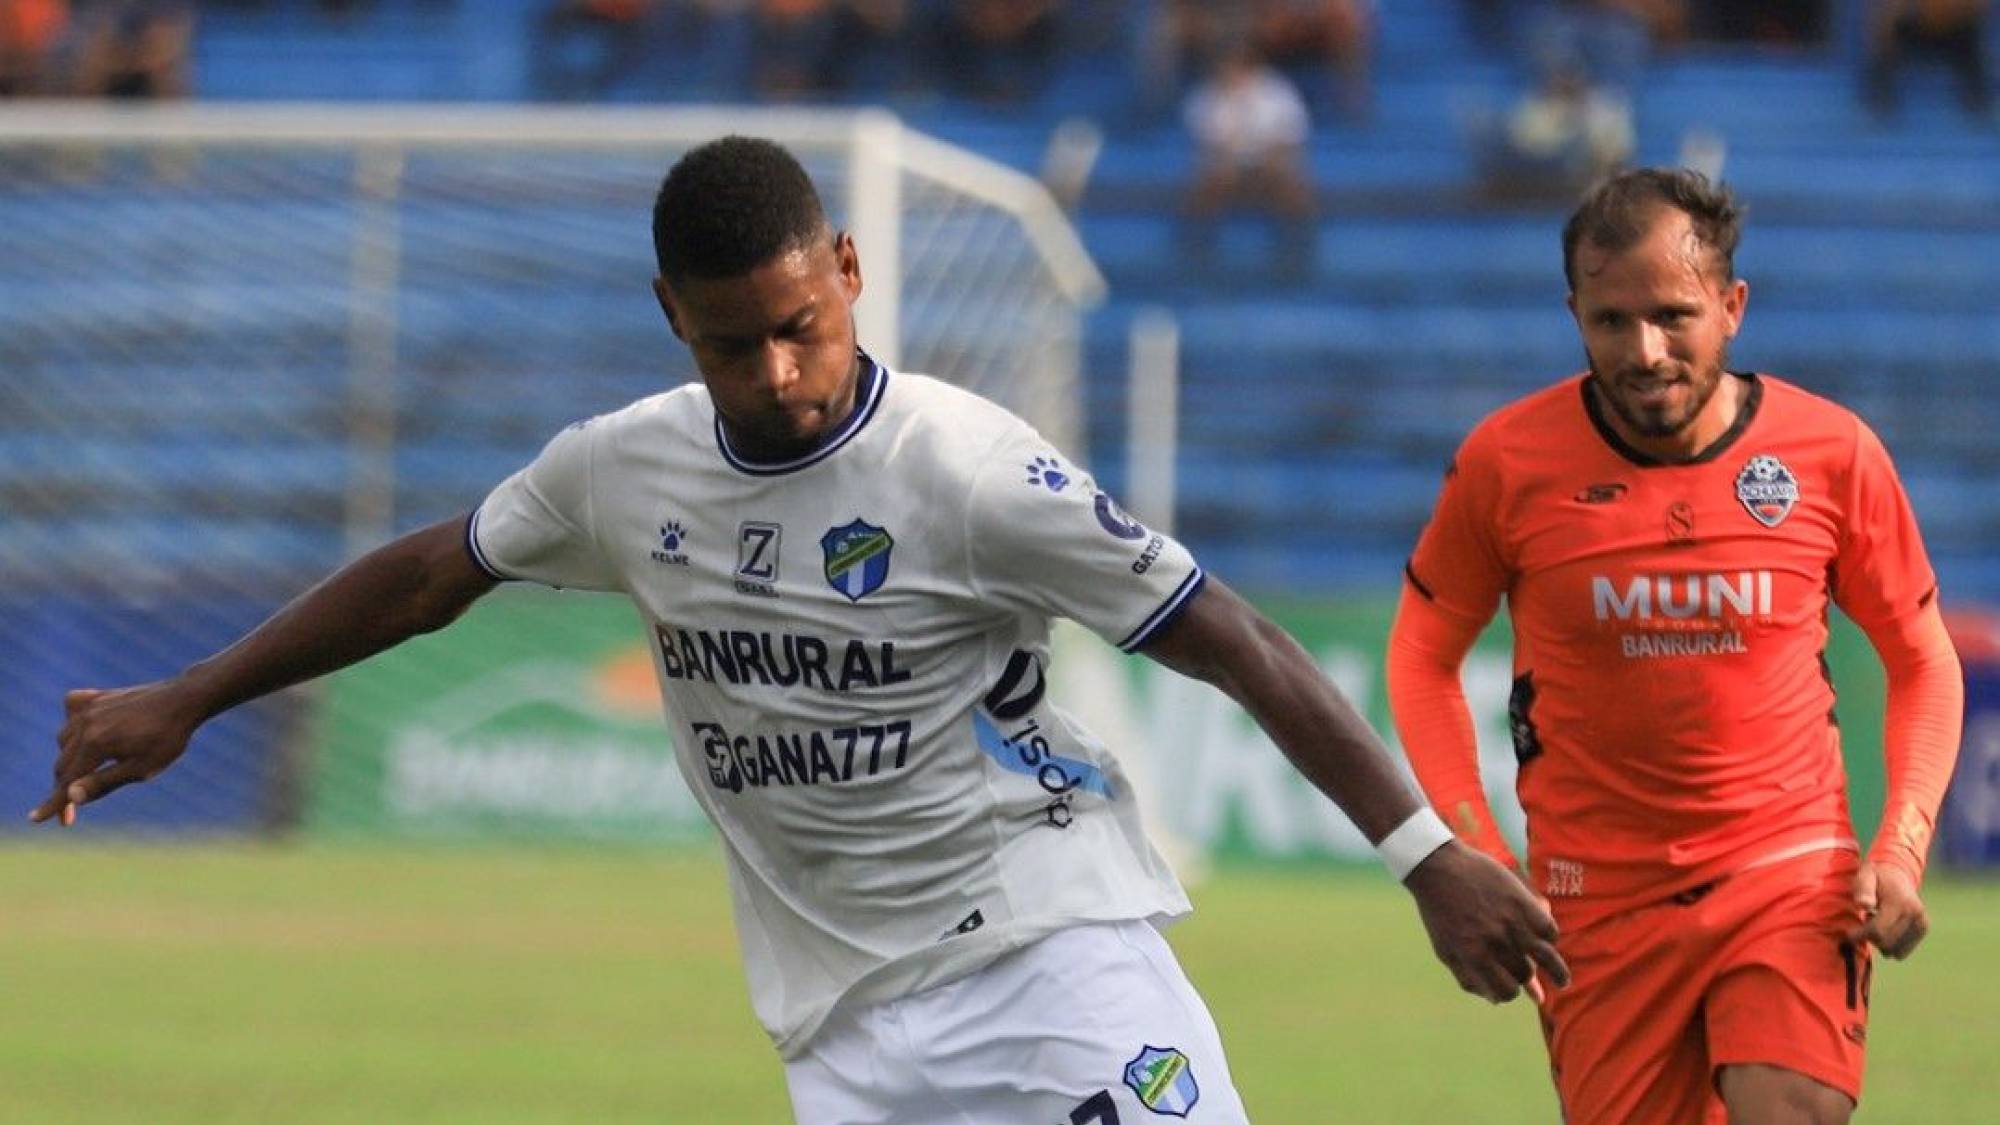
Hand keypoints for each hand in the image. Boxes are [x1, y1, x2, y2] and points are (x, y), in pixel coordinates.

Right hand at [29, 683, 204, 826]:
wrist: (185, 701)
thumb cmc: (168, 738)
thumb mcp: (141, 769)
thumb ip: (103, 782)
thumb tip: (70, 795)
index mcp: (95, 743)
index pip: (65, 781)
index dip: (53, 804)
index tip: (37, 820)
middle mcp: (85, 723)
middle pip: (62, 763)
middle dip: (64, 787)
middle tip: (72, 810)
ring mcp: (90, 707)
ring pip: (64, 739)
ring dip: (69, 758)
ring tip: (85, 774)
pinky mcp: (98, 697)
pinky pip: (71, 710)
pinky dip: (72, 724)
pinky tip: (83, 733)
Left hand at [1403, 841, 1569, 1003]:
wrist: (1438, 867)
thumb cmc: (1440, 912)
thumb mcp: (1446, 949)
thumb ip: (1469, 978)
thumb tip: (1496, 1001)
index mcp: (1472, 957)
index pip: (1503, 992)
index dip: (1508, 993)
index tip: (1510, 989)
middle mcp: (1494, 942)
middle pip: (1523, 974)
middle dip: (1523, 976)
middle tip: (1525, 971)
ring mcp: (1511, 922)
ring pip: (1546, 957)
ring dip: (1558, 973)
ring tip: (1563, 982)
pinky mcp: (1522, 902)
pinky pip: (1548, 929)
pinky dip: (1550, 936)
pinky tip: (1547, 940)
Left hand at [1848, 861, 1927, 959]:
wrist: (1896, 873)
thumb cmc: (1875, 876)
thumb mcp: (1864, 876)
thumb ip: (1863, 890)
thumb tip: (1864, 905)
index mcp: (1899, 902)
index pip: (1878, 931)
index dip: (1859, 935)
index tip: (1848, 934)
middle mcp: (1915, 914)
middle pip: (1886, 943)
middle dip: (1869, 938)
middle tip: (1864, 920)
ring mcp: (1922, 922)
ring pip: (1894, 951)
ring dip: (1880, 942)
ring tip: (1876, 922)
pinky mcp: (1923, 928)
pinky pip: (1902, 951)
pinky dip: (1891, 944)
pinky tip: (1886, 927)